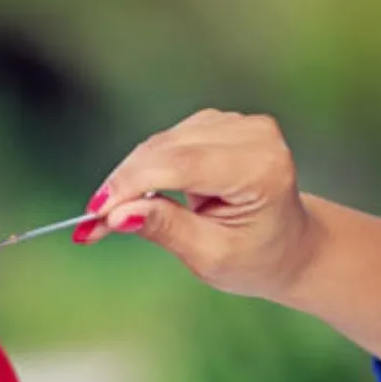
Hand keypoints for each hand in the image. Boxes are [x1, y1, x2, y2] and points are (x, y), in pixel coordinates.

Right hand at [74, 109, 319, 303]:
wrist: (289, 245)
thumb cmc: (256, 258)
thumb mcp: (211, 255)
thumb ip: (166, 229)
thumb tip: (116, 216)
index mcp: (262, 169)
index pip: (183, 164)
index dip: (132, 184)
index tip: (96, 213)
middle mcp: (255, 136)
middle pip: (167, 149)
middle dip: (124, 184)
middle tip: (91, 222)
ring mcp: (239, 124)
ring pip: (161, 143)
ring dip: (131, 176)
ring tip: (113, 215)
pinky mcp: (221, 123)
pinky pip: (168, 141)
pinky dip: (145, 167)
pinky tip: (138, 195)